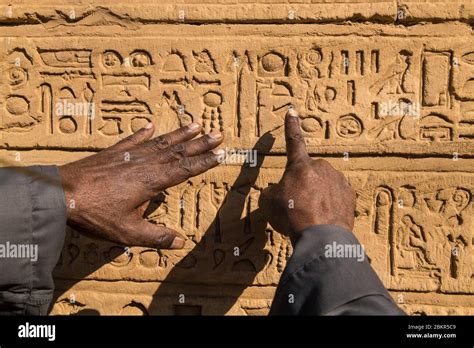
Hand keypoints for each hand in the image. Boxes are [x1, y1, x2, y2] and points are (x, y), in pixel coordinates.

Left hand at [59, 123, 224, 248]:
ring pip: (160, 142)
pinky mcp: (114, 153)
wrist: (61, 194)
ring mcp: (129, 156)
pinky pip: (133, 140)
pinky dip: (143, 132)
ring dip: (179, 134)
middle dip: (200, 143)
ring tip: (195, 125)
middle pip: (178, 151)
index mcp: (153, 180)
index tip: (221, 153)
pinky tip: (151, 125)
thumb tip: (181, 242)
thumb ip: (156, 236)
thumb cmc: (96, 213)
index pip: (186, 168)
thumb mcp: (128, 232)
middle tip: (218, 133)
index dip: (205, 161)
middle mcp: (145, 163)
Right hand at [259, 109, 355, 238]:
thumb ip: (272, 192)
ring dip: (317, 195)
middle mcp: (322, 168)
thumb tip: (276, 192)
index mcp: (300, 165)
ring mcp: (338, 181)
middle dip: (303, 183)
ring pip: (324, 184)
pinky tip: (324, 218)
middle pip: (309, 172)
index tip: (292, 112)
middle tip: (297, 204)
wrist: (321, 236)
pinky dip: (330, 205)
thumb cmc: (291, 215)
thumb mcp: (268, 203)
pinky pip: (336, 197)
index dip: (291, 127)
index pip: (293, 141)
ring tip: (310, 215)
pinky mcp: (350, 196)